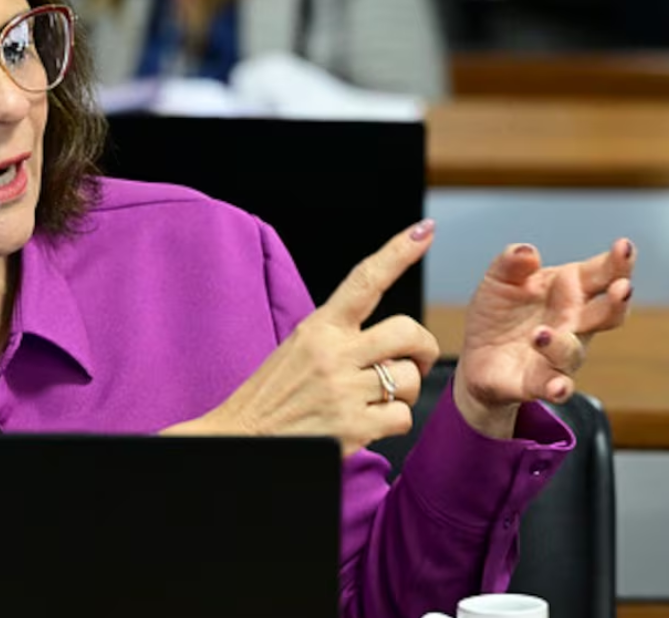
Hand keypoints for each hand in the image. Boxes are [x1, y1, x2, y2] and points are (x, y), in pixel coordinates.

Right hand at [192, 220, 440, 456]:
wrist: (244, 439)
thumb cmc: (274, 394)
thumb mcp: (298, 348)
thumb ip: (339, 335)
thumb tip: (392, 337)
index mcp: (318, 328)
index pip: (365, 281)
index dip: (399, 252)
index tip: (425, 229)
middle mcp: (332, 354)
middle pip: (408, 331)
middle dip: (423, 349)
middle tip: (415, 361)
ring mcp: (344, 391)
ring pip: (410, 379)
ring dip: (403, 393)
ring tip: (374, 400)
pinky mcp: (353, 427)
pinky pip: (402, 417)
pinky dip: (392, 423)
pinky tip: (367, 424)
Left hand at [455, 239, 635, 437]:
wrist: (477, 357)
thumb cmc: (499, 313)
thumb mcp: (498, 280)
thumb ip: (511, 264)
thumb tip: (526, 252)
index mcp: (569, 291)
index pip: (601, 275)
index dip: (616, 263)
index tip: (624, 247)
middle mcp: (573, 324)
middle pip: (606, 313)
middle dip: (617, 300)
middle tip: (622, 286)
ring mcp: (559, 354)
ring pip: (573, 351)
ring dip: (561, 343)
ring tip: (540, 334)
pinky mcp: (539, 382)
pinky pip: (554, 386)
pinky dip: (558, 388)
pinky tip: (558, 387)